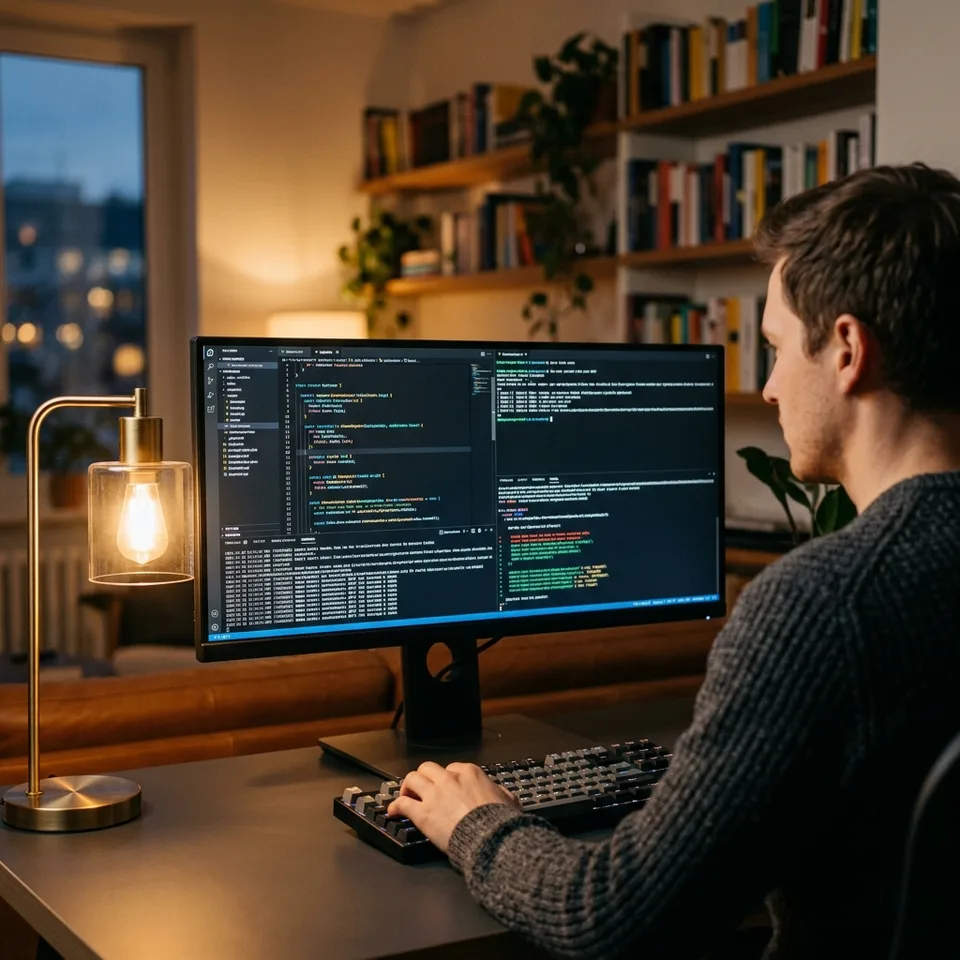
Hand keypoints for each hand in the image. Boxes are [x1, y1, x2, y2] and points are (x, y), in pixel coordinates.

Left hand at [387, 761, 519, 853]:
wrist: (490, 838)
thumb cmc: (500, 822)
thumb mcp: (508, 800)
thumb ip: (500, 793)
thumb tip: (502, 794)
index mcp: (470, 773)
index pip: (452, 768)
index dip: (447, 778)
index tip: (444, 787)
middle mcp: (450, 779)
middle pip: (428, 768)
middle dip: (424, 778)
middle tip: (421, 789)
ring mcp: (434, 795)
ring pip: (412, 779)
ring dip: (407, 787)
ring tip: (406, 796)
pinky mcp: (423, 813)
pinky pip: (402, 803)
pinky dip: (395, 806)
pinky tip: (393, 812)